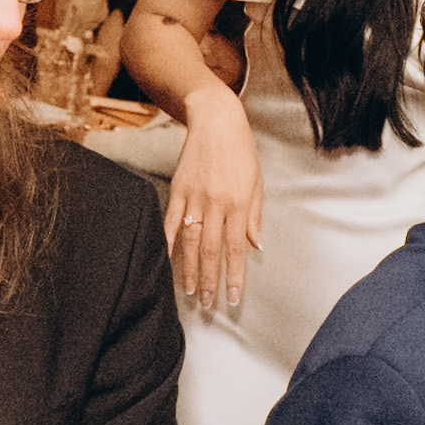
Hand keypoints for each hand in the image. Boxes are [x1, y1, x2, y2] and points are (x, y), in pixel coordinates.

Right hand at [165, 96, 263, 320]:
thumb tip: (255, 247)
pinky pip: (170, 223)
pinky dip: (168, 244)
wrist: (216, 121)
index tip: (232, 298)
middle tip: (208, 303)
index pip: (236, 249)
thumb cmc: (241, 151)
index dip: (234, 276)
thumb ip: (254, 217)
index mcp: (239, 203)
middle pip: (209, 251)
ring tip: (190, 291)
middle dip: (209, 281)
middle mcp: (216, 203)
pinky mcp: (177, 190)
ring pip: (188, 242)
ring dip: (189, 270)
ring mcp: (194, 197)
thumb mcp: (257, 182)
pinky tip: (167, 262)